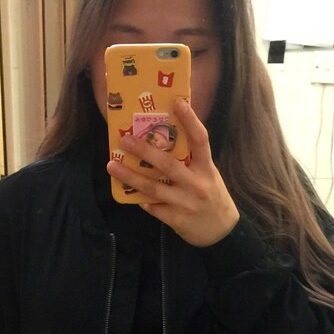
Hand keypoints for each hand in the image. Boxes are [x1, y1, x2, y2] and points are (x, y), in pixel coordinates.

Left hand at [107, 97, 239, 248]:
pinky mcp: (176, 219)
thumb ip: (192, 160)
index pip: (200, 139)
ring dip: (130, 176)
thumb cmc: (212, 197)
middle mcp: (196, 184)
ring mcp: (185, 203)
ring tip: (112, 166)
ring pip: (153, 188)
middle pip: (168, 164)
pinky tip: (127, 191)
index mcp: (206, 168)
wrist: (222, 231)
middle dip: (144, 151)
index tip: (177, 102)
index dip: (190, 120)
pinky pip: (153, 207)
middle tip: (125, 140)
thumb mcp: (208, 175)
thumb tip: (168, 136)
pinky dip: (140, 198)